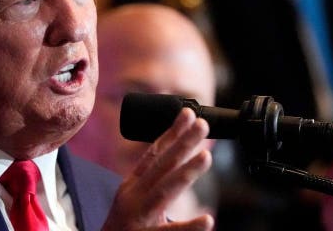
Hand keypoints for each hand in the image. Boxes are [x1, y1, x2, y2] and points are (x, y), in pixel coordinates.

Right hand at [103, 108, 213, 230]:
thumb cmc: (125, 227)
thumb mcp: (134, 198)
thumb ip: (154, 182)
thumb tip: (180, 162)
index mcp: (132, 185)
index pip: (153, 154)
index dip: (171, 133)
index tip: (188, 113)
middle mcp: (134, 197)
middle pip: (160, 166)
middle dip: (182, 143)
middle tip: (203, 125)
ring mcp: (139, 217)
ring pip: (163, 191)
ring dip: (185, 173)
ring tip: (206, 157)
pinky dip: (189, 227)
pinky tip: (207, 220)